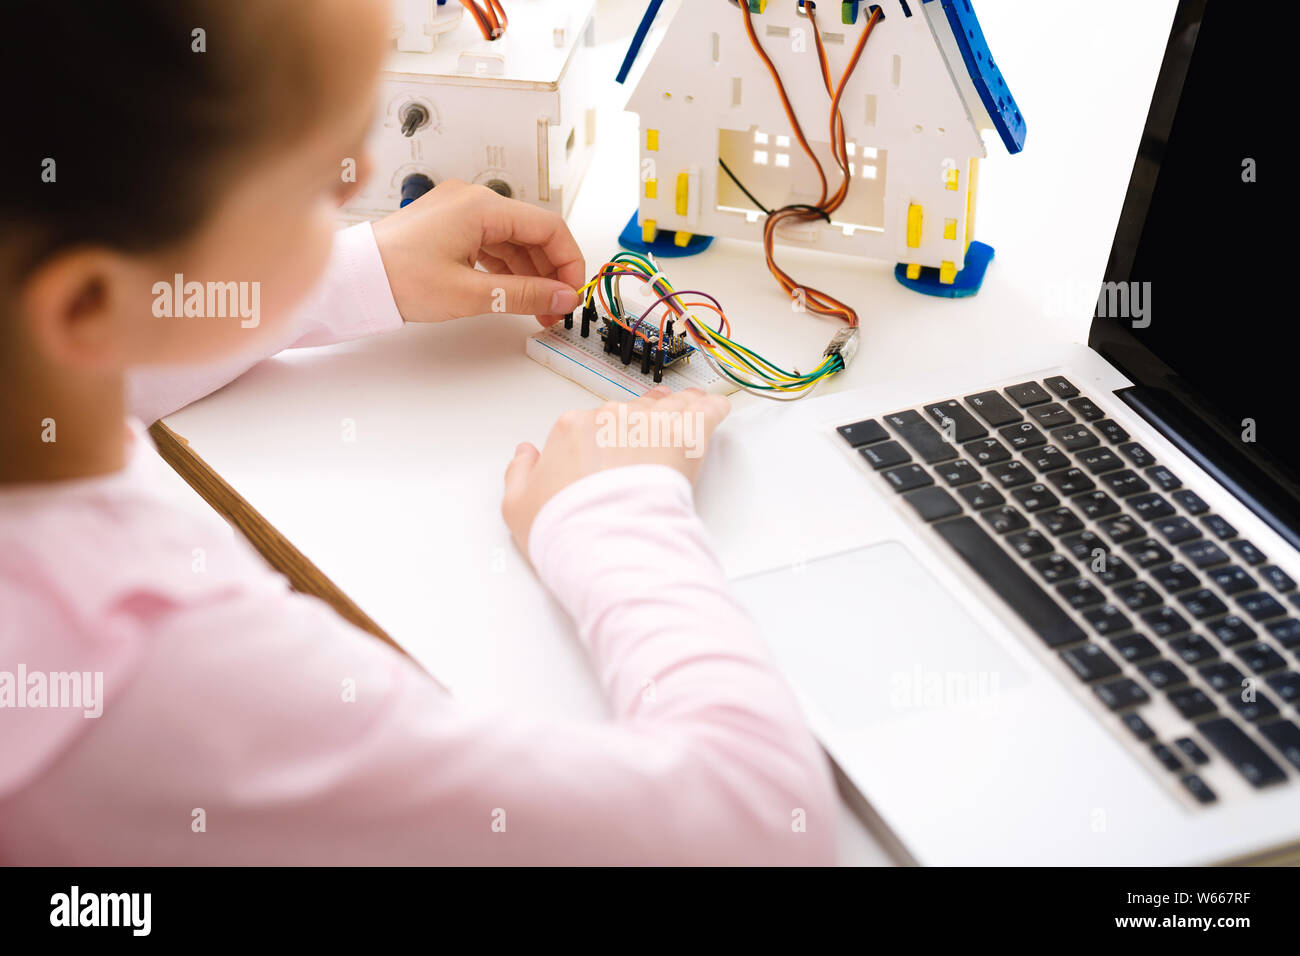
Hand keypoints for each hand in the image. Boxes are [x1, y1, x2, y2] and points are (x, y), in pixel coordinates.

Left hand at [371, 179, 584, 326]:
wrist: (355, 279)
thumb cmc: (399, 277)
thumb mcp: (470, 293)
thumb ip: (524, 294)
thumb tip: (562, 297)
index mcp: (483, 207)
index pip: (549, 227)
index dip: (569, 262)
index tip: (572, 294)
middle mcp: (475, 201)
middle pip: (534, 233)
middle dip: (550, 273)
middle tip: (555, 310)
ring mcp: (461, 212)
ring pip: (515, 241)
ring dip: (530, 275)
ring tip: (536, 310)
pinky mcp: (451, 226)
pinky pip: (493, 244)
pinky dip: (508, 269)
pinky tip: (512, 294)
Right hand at [502, 386, 731, 554]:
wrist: (608, 541)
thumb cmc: (566, 527)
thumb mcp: (517, 506)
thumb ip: (519, 472)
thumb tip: (525, 453)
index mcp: (571, 428)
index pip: (592, 422)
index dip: (604, 440)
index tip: (611, 457)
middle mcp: (611, 416)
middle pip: (632, 412)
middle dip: (641, 427)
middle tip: (650, 447)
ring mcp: (651, 421)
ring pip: (669, 406)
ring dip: (678, 413)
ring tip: (688, 418)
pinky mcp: (687, 434)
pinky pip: (707, 410)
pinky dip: (713, 410)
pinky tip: (717, 411)